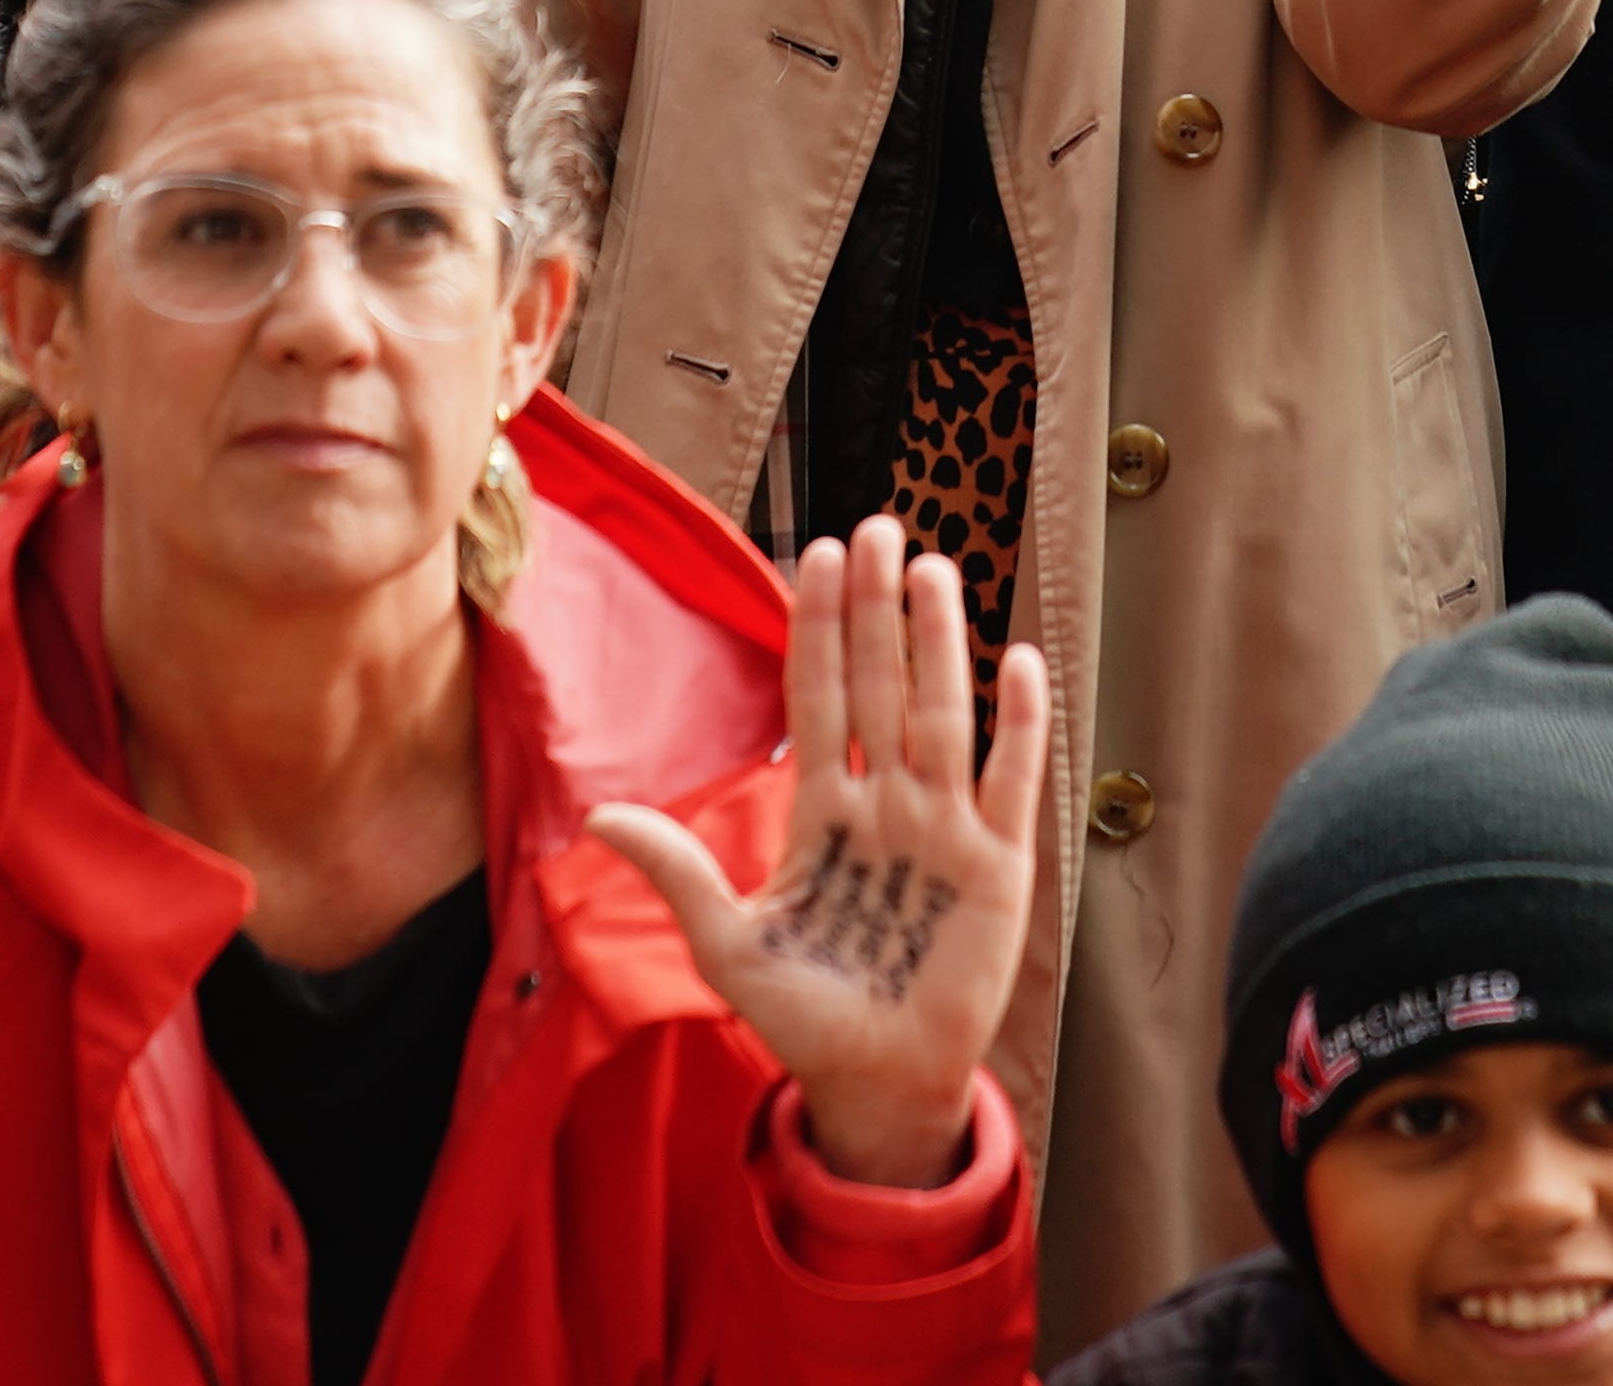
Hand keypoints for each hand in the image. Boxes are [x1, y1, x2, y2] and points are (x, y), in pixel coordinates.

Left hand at [589, 517, 1046, 1190]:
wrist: (876, 1084)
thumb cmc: (803, 1016)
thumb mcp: (726, 945)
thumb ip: (677, 872)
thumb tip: (595, 816)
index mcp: (822, 813)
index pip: (819, 699)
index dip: (817, 630)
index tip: (813, 554)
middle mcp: (885, 804)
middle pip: (881, 686)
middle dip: (875, 609)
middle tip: (874, 527)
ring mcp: (944, 828)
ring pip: (941, 714)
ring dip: (937, 643)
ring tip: (931, 569)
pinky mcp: (998, 865)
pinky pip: (1010, 778)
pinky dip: (1018, 722)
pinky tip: (1016, 660)